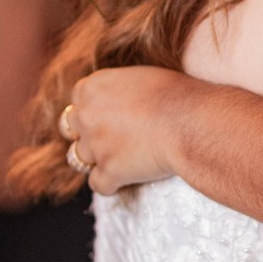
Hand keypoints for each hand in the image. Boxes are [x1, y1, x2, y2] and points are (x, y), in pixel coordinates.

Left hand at [65, 66, 196, 194]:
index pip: (77, 102)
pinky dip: (111, 184)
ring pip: (79, 159)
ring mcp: (95, 145)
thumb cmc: (176, 94)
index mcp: (91, 88)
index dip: (93, 112)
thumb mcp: (140, 77)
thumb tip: (116, 101)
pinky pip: (98, 184)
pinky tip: (126, 180)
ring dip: (97, 160)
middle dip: (88, 135)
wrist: (191, 122)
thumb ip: (117, 89)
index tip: (110, 118)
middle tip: (112, 138)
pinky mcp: (108, 171)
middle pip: (71, 130)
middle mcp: (86, 115)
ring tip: (121, 159)